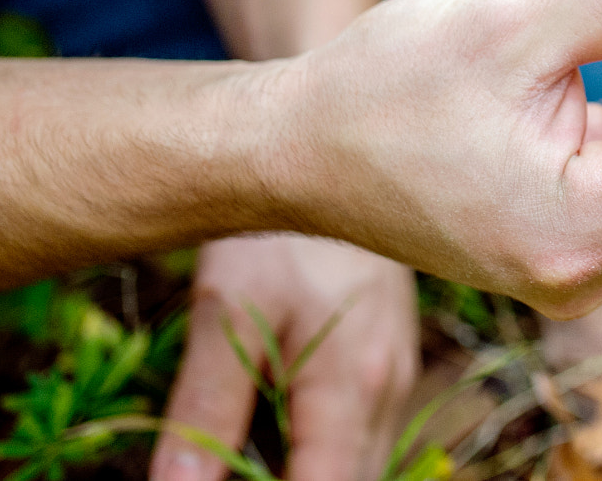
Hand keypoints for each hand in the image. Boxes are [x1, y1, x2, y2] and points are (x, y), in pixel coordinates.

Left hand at [148, 236, 417, 480]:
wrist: (331, 152)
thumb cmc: (274, 231)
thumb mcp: (225, 315)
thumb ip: (202, 412)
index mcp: (353, 387)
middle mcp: (391, 391)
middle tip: (226, 470)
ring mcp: (399, 374)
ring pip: (365, 466)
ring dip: (313, 474)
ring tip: (250, 461)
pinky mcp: (393, 359)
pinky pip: (366, 435)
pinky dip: (326, 454)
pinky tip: (279, 433)